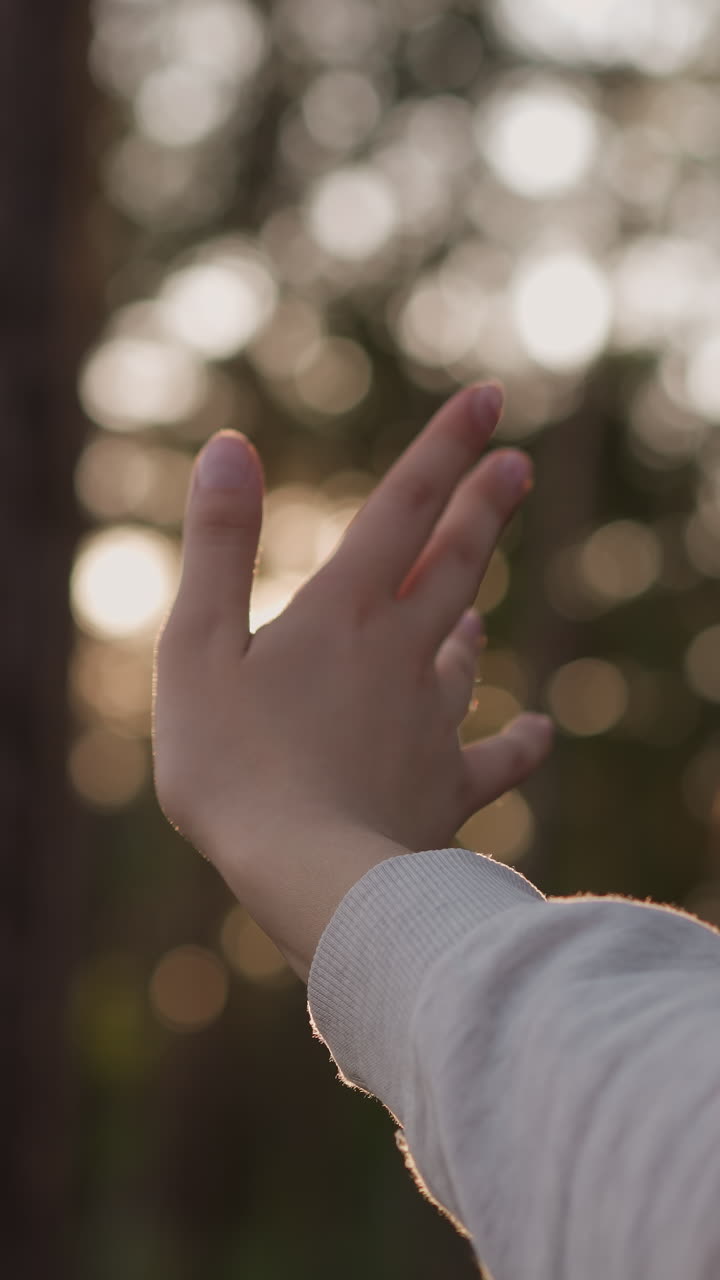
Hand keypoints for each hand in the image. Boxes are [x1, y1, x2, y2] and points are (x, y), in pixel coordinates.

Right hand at [152, 383, 552, 977]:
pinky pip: (492, 760)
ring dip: (474, 611)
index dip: (446, 447)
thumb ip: (218, 548)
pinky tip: (537, 733)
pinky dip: (517, 743)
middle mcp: (400, 655)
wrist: (308, 876)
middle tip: (517, 464)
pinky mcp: (443, 788)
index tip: (490, 397)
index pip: (404, 507)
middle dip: (485, 508)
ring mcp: (429, 721)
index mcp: (344, 614)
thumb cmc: (235, 767)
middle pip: (454, 565)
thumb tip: (229, 446)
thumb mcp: (198, 649)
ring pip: (464, 652)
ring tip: (483, 593)